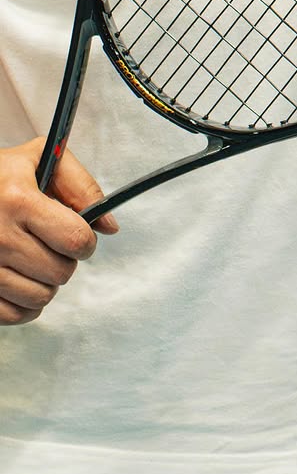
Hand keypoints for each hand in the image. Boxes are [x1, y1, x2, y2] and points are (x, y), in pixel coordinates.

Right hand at [0, 140, 117, 325]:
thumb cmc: (3, 174)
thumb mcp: (41, 159)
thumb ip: (81, 186)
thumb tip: (109, 226)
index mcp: (18, 199)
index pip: (75, 239)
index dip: (86, 239)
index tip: (77, 233)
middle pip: (60, 272)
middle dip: (65, 259)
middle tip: (50, 242)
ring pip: (40, 297)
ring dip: (45, 281)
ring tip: (32, 257)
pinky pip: (16, 314)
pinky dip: (25, 303)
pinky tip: (20, 278)